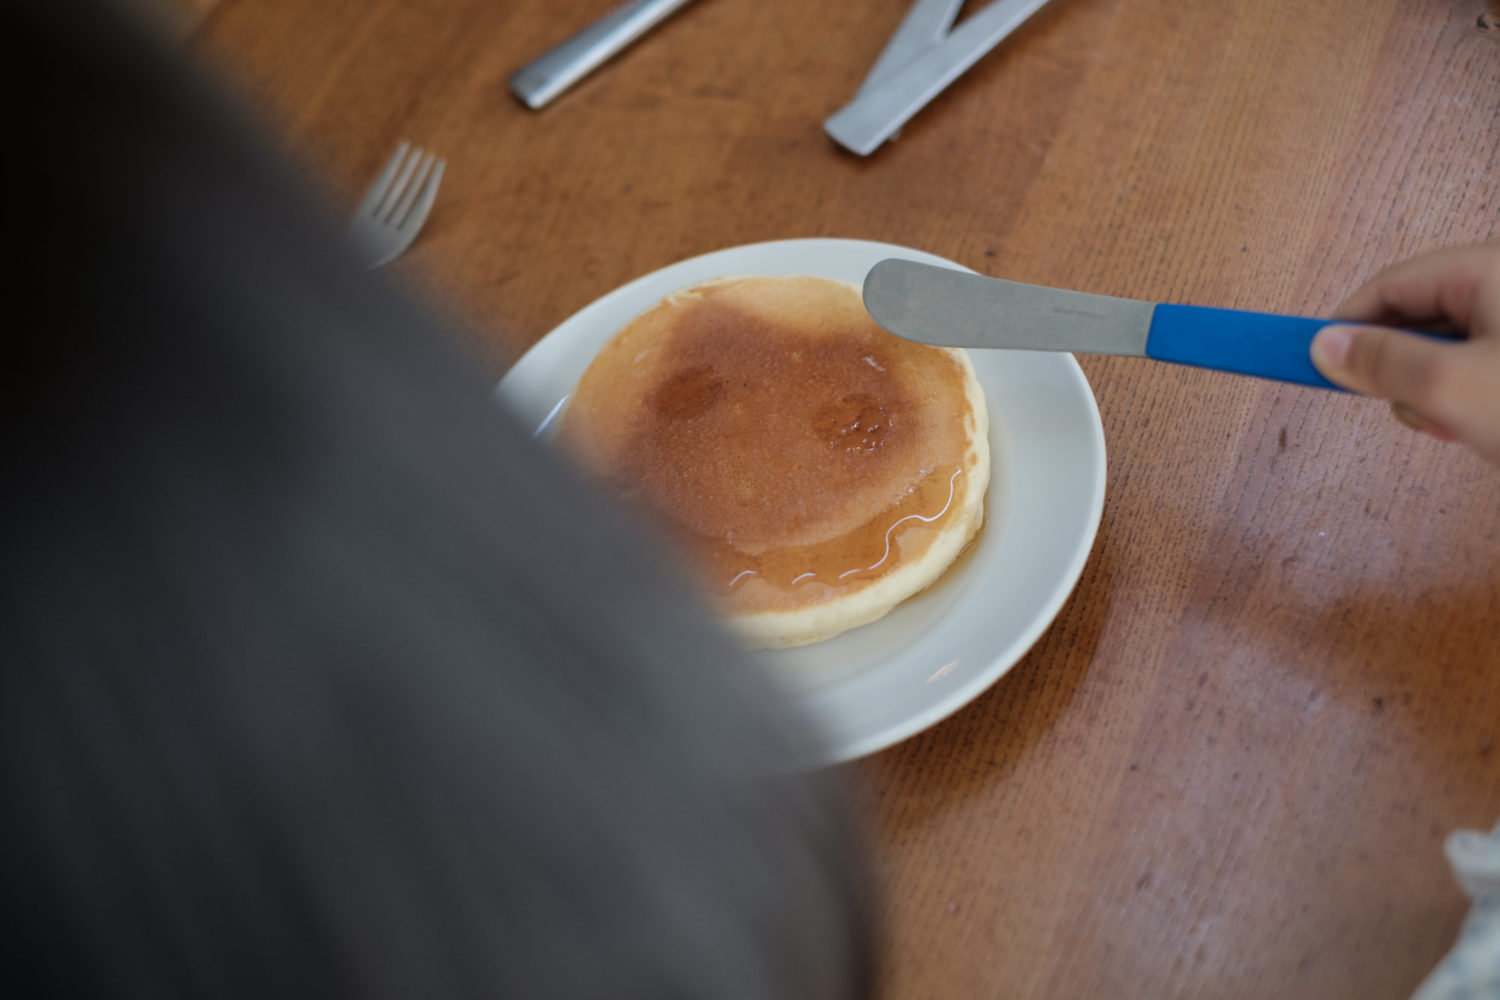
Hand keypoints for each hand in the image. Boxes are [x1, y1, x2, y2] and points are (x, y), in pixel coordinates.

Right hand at [1310, 241, 1499, 466]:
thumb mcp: (1450, 386)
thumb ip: (1381, 361)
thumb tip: (1325, 345)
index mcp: (1488, 269)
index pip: (1390, 286)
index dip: (1347, 324)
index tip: (1313, 362)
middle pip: (1416, 316)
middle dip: (1396, 367)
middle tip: (1400, 405)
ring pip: (1444, 347)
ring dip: (1430, 389)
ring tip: (1452, 423)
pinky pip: (1474, 365)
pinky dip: (1462, 395)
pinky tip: (1475, 425)